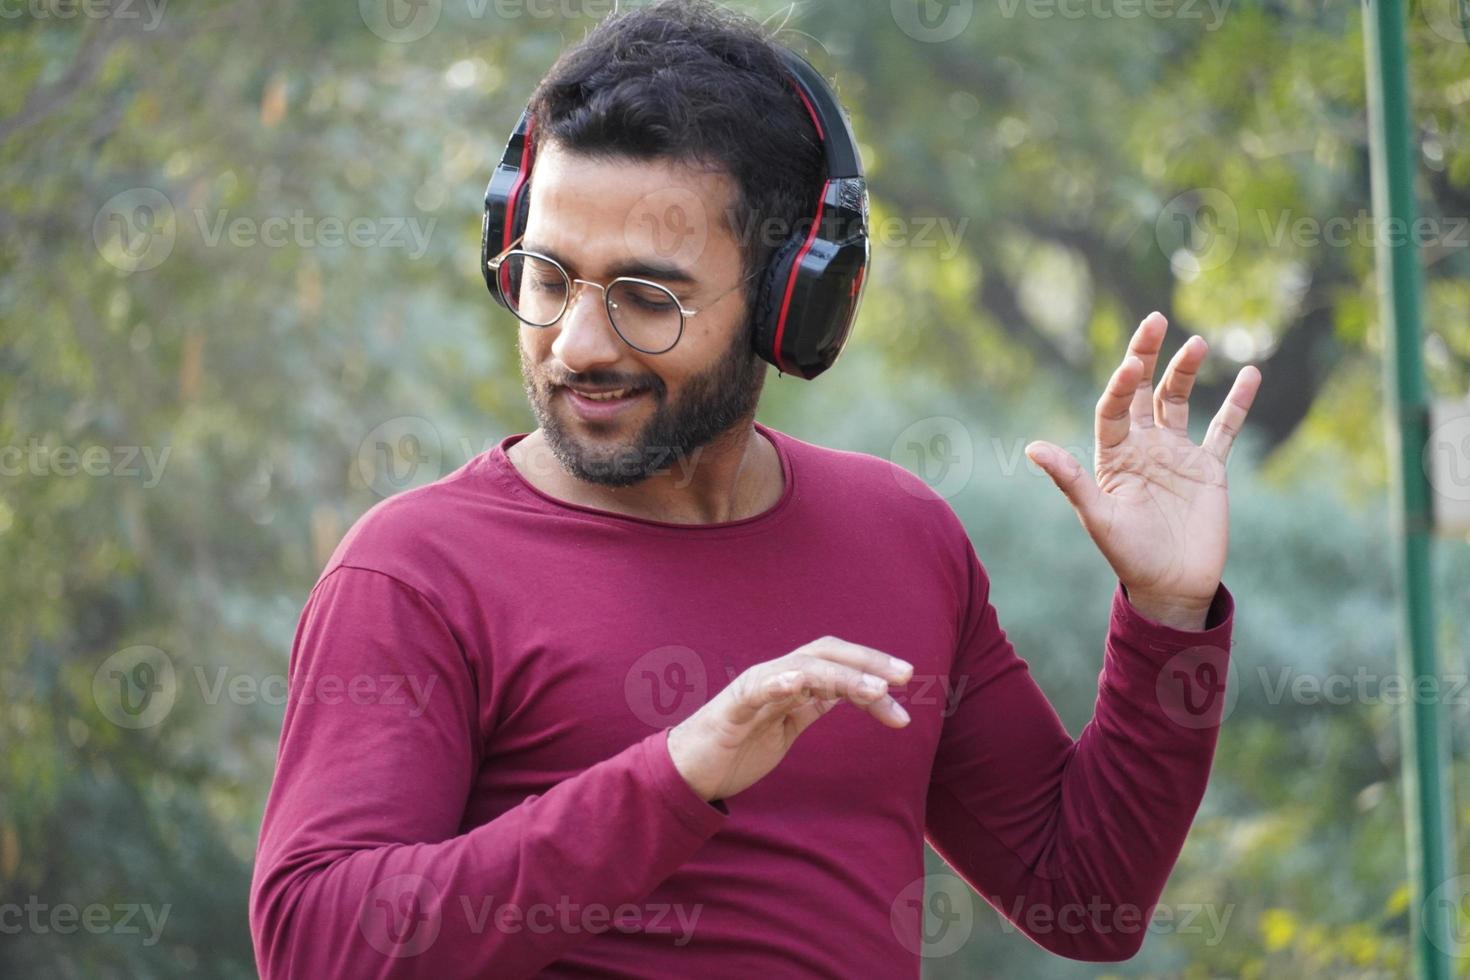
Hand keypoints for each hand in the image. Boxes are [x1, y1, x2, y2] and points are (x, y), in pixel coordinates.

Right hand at [666, 638, 913, 802]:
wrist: (688, 772)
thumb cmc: (736, 748)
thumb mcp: (785, 726)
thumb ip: (811, 706)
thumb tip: (847, 694)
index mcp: (790, 681)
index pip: (837, 661)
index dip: (872, 665)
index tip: (907, 681)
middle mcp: (775, 676)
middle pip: (826, 654)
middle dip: (868, 661)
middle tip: (906, 676)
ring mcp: (753, 689)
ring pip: (803, 669)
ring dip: (843, 676)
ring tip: (876, 689)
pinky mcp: (732, 711)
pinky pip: (757, 690)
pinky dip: (779, 682)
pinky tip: (800, 682)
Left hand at [1024, 312, 1261, 627]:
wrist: (1171, 587)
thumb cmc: (1129, 556)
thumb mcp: (1098, 517)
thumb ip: (1071, 480)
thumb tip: (1033, 448)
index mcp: (1113, 456)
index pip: (1114, 408)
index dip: (1121, 386)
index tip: (1132, 365)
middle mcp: (1143, 448)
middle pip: (1144, 391)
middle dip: (1147, 356)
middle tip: (1154, 320)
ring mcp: (1177, 455)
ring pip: (1180, 401)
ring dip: (1186, 371)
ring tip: (1197, 342)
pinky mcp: (1209, 468)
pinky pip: (1224, 428)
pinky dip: (1237, 403)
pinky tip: (1249, 373)